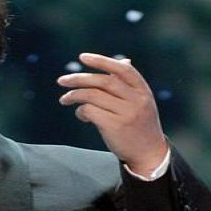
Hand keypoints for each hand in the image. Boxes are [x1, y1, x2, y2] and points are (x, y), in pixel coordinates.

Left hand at [57, 53, 167, 175]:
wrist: (149, 153)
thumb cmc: (140, 124)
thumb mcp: (141, 102)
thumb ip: (129, 84)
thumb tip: (123, 61)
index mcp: (143, 90)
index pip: (123, 69)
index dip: (102, 61)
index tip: (82, 57)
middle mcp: (137, 100)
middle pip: (104, 81)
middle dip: (79, 79)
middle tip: (61, 81)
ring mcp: (127, 113)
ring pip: (93, 96)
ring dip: (74, 95)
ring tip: (64, 99)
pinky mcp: (115, 127)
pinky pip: (90, 111)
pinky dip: (81, 111)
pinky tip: (81, 115)